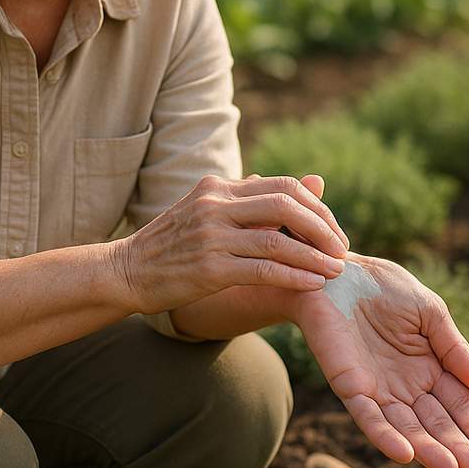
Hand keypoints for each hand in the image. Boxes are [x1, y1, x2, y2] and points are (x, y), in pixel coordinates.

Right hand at [112, 174, 349, 314]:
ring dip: (314, 256)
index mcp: (219, 187)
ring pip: (278, 239)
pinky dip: (293, 275)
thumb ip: (256, 199)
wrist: (127, 270)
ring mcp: (210, 236)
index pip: (284, 186)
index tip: (334, 231)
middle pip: (287, 205)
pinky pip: (262, 269)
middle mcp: (215, 205)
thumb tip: (309, 184)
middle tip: (341, 250)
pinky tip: (313, 284)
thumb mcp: (210, 211)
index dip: (318, 207)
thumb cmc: (174, 243)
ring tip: (335, 270)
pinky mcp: (208, 268)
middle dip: (323, 228)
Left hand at [289, 255, 468, 467]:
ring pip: (404, 427)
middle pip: (434, 422)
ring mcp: (377, 389)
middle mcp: (406, 385)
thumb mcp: (430, 313)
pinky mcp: (349, 387)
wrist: (336, 272)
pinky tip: (405, 454)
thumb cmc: (384, 287)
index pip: (457, 403)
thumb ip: (455, 350)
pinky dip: (385, 436)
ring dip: (426, 449)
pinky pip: (368, 417)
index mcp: (430, 366)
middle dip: (455, 446)